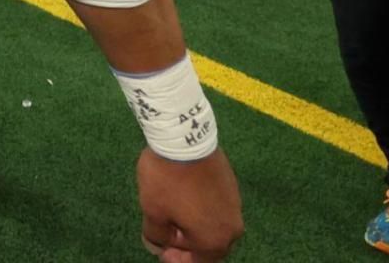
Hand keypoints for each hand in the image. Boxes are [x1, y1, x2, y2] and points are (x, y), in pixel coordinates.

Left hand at [138, 147, 243, 261]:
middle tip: (167, 238)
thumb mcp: (153, 213)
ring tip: (174, 218)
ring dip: (196, 229)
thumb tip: (159, 246)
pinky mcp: (232, 186)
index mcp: (215, 240)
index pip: (198, 261)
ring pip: (215, 227)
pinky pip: (218, 209)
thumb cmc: (167, 181)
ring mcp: (236, 205)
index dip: (177, 259)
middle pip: (210, 247)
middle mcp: (232, 227)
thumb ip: (156, 238)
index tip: (162, 250)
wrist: (183, 138)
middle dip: (188, 246)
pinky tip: (186, 202)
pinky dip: (203, 212)